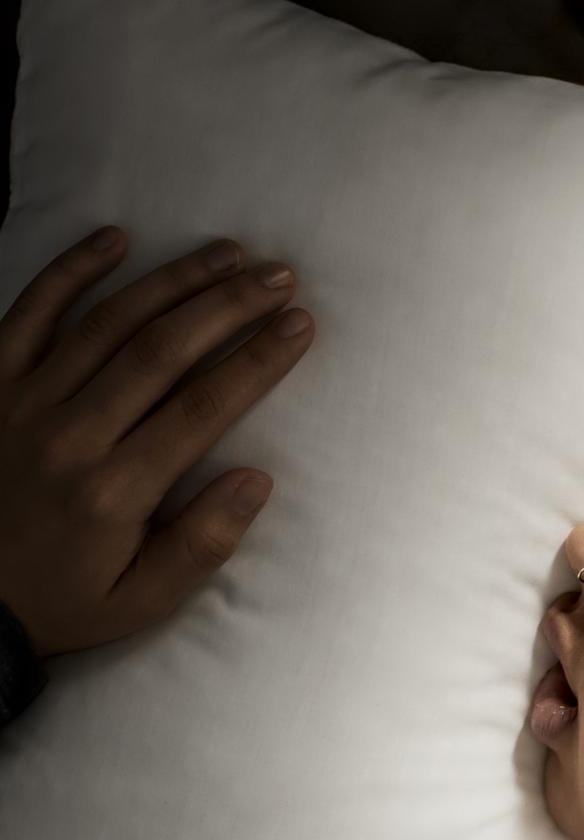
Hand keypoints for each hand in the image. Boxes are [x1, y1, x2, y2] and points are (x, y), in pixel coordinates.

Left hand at [0, 226, 314, 660]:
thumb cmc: (63, 600)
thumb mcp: (141, 601)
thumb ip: (201, 544)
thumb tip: (256, 480)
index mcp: (114, 492)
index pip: (200, 409)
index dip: (256, 361)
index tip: (299, 326)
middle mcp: (70, 435)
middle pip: (160, 350)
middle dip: (227, 306)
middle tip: (278, 276)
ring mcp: (24, 402)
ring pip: (106, 322)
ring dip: (172, 280)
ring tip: (227, 253)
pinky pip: (30, 311)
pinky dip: (70, 270)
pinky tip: (115, 239)